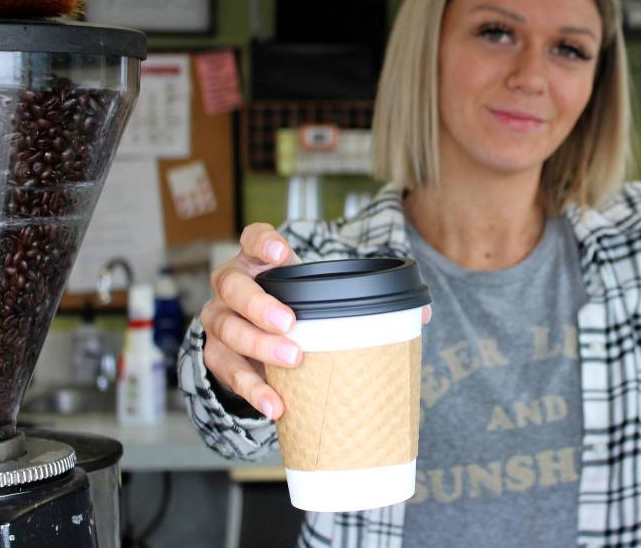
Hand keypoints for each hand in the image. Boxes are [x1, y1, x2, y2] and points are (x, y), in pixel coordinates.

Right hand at [200, 224, 433, 419]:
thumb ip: (368, 298)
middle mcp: (232, 284)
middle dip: (260, 304)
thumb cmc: (300, 307)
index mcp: (259, 260)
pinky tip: (275, 402)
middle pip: (234, 286)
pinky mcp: (218, 354)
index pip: (252, 238)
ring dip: (257, 346)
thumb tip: (422, 315)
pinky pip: (226, 370)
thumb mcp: (324, 294)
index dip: (263, 242)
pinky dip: (251, 388)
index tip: (283, 253)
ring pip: (226, 327)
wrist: (265, 339)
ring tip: (292, 360)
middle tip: (290, 323)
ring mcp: (220, 318)